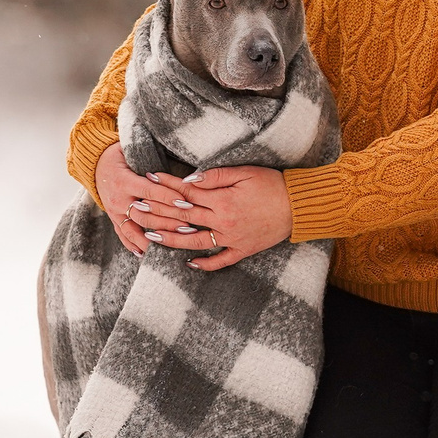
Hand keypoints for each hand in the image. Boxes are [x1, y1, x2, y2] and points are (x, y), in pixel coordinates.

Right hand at [95, 144, 201, 256]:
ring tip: (172, 244)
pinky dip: (132, 245)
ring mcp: (113, 211)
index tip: (186, 202)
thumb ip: (149, 154)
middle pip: (145, 214)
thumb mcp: (130, 149)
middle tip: (189, 226)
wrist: (94, 163)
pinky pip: (122, 235)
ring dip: (153, 238)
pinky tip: (144, 253)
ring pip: (134, 229)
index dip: (167, 197)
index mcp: (124, 180)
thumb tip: (172, 150)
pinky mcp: (112, 218)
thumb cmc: (120, 154)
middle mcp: (117, 199)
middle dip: (167, 221)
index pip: (149, 190)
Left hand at [140, 165, 292, 271]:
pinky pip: (221, 260)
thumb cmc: (274, 184)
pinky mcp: (244, 249)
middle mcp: (223, 222)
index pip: (186, 193)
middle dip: (158, 212)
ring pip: (195, 242)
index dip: (166, 186)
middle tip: (136, 209)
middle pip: (184, 218)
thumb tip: (189, 181)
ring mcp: (232, 238)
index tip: (148, 180)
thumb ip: (215, 177)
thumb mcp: (245, 172)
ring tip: (150, 237)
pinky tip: (189, 264)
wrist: (300, 206)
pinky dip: (206, 264)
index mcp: (222, 201)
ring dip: (170, 240)